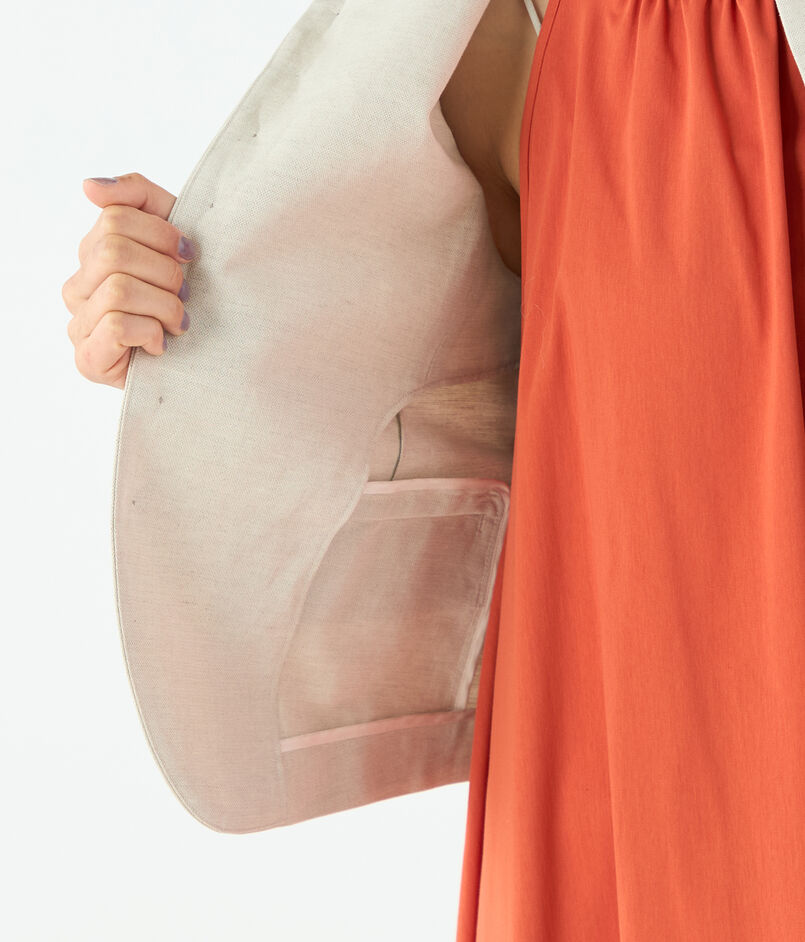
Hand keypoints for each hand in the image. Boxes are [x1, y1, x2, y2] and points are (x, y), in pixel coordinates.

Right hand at [63, 171, 197, 389]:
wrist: (207, 361)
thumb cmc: (191, 298)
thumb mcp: (173, 238)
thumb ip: (137, 198)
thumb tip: (89, 186)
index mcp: (94, 253)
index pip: (116, 218)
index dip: (162, 234)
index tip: (189, 256)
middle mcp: (78, 287)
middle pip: (114, 253)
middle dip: (166, 273)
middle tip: (186, 295)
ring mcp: (78, 324)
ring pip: (118, 290)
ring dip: (165, 307)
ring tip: (179, 323)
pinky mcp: (87, 359)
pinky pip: (115, 326)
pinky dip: (151, 332)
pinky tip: (161, 344)